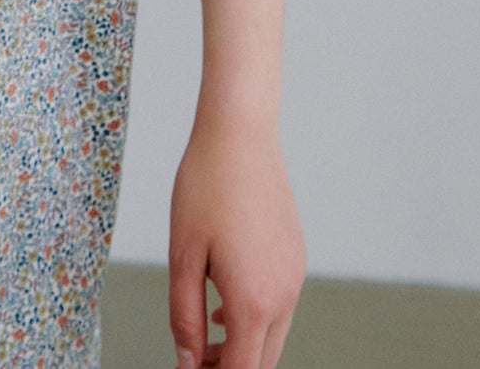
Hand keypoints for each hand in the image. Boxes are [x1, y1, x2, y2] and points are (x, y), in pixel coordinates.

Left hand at [167, 113, 305, 368]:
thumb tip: (189, 362)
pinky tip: (225, 301)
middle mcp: (284, 295)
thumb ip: (185, 317)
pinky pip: (279, 303)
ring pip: (273, 333)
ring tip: (205, 334)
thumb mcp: (183, 256)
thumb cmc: (204, 188)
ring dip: (243, 344)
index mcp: (254, 301)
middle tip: (193, 359)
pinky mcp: (296, 256)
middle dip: (230, 366)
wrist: (240, 133)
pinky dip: (255, 316)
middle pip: (262, 360)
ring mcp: (295, 275)